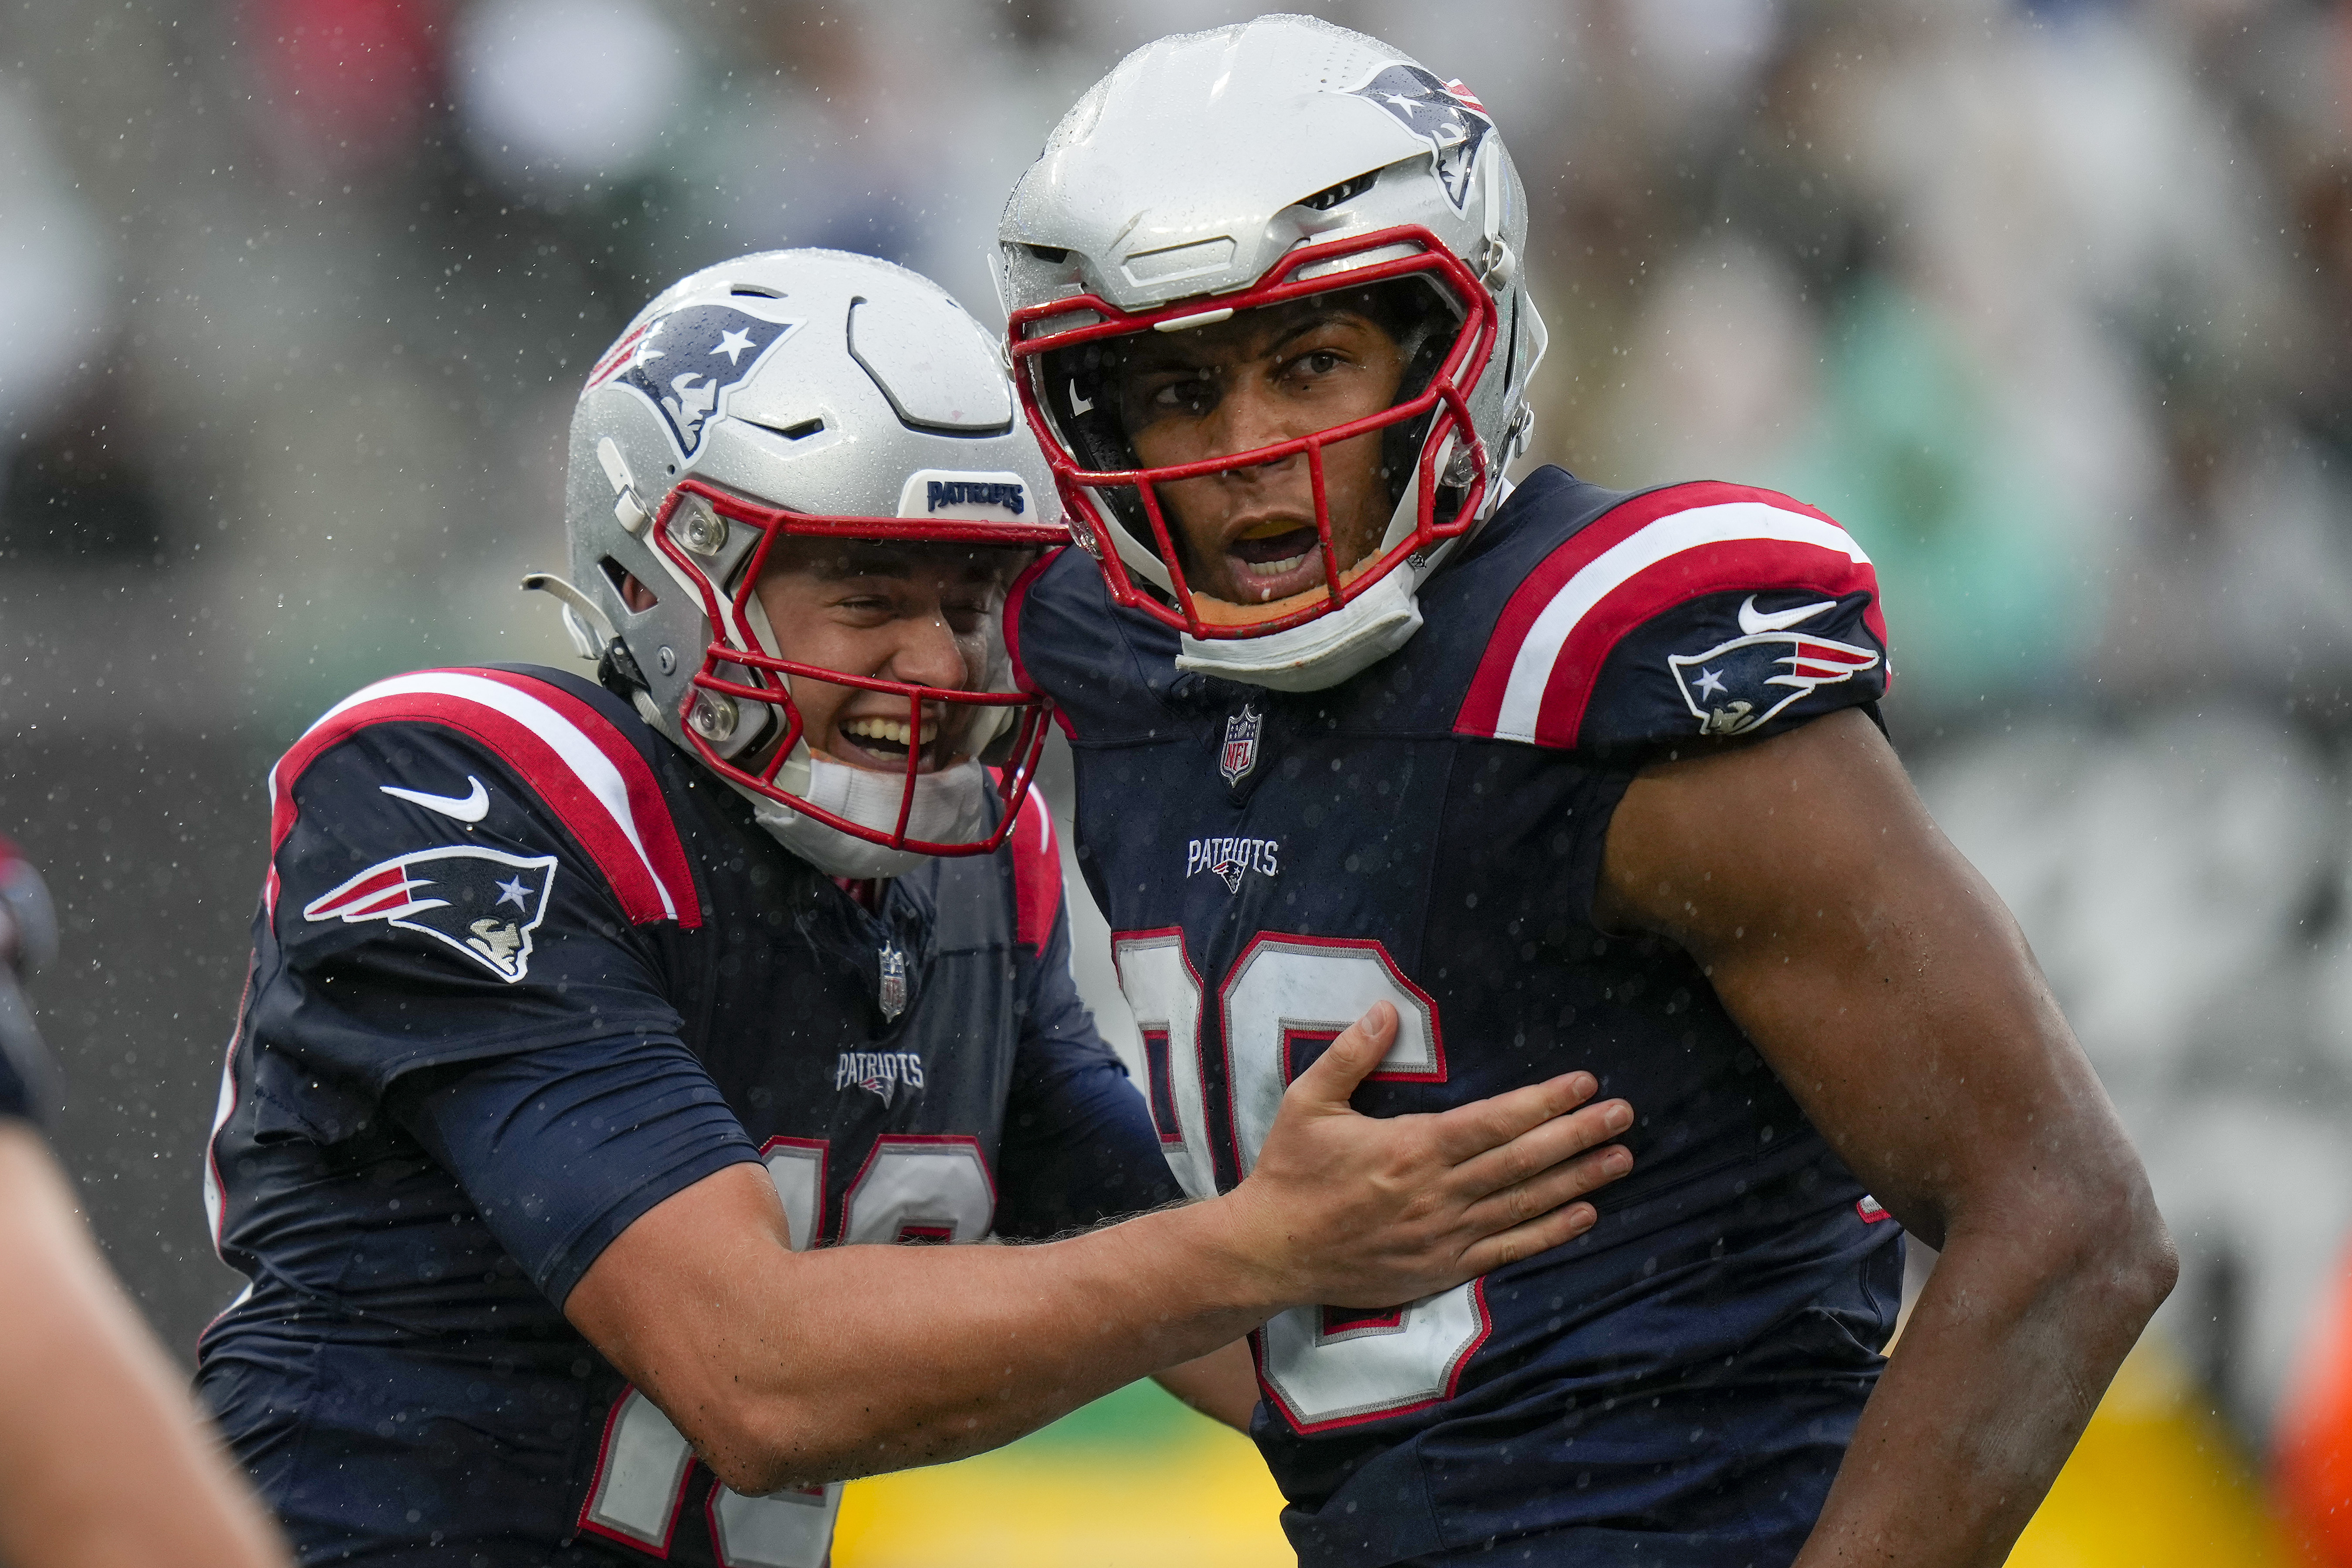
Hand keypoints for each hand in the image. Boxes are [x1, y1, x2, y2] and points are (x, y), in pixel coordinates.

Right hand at [1217, 1001, 1632, 1310]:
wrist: (1269, 1252)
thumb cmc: (1290, 1173)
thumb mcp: (1308, 1103)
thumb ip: (1350, 1056)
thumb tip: (1385, 1009)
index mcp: (1411, 1148)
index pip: (1494, 1121)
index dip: (1545, 1102)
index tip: (1585, 1084)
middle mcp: (1438, 1193)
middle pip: (1523, 1160)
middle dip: (1578, 1136)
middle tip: (1624, 1115)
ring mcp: (1444, 1236)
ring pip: (1525, 1204)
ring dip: (1578, 1181)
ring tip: (1621, 1159)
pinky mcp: (1441, 1269)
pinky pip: (1508, 1251)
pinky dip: (1549, 1233)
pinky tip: (1584, 1215)